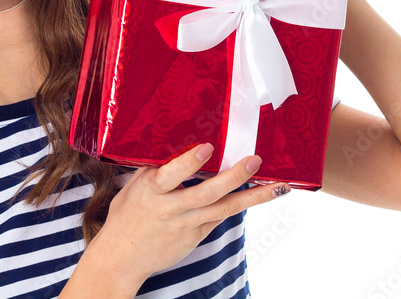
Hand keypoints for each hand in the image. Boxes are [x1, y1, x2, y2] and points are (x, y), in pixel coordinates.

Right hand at [89, 143, 289, 287]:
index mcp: (152, 191)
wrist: (122, 259)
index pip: (172, 174)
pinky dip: (240, 205)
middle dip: (234, 177)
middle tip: (255, 161)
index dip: (190, 162)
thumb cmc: (125, 218)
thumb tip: (172, 141)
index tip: (208, 147)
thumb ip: (153, 169)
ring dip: (253, 197)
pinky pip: (220, 217)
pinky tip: (260, 195)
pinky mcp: (196, 237)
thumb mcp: (133, 188)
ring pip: (224, 209)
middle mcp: (172, 208)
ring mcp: (187, 225)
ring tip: (278, 186)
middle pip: (207, 193)